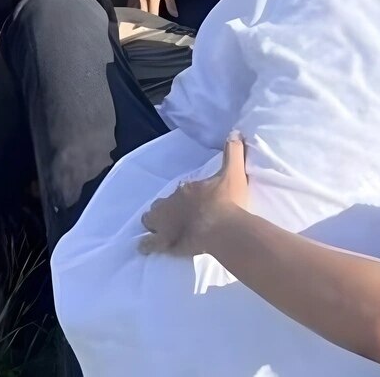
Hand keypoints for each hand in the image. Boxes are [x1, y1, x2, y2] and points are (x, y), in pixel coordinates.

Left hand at [140, 131, 249, 255]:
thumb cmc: (228, 201)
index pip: (179, 191)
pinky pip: (149, 244)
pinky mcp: (165, 243)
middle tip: (174, 215)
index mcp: (186, 189)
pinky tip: (144, 246)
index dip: (184, 197)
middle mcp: (171, 205)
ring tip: (158, 228)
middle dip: (164, 209)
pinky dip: (146, 244)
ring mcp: (166, 225)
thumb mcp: (233, 172)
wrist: (223, 228)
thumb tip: (235, 132)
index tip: (193, 201)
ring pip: (150, 221)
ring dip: (153, 223)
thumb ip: (233, 152)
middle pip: (160, 204)